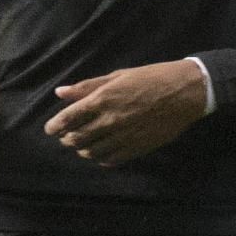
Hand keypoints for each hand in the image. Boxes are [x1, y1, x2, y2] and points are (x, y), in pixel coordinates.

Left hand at [46, 59, 208, 164]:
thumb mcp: (118, 76)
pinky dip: (101, 158)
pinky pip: (111, 159)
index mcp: (102, 99)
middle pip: (77, 138)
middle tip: (66, 136)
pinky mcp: (137, 147)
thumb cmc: (151, 78)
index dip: (54, 126)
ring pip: (92, 151)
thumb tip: (60, 93)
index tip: (50, 129)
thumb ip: (87, 87)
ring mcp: (124, 136)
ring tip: (82, 145)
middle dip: (67, 139)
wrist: (185, 92)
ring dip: (82, 149)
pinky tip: (101, 152)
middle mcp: (110, 120)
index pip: (68, 118)